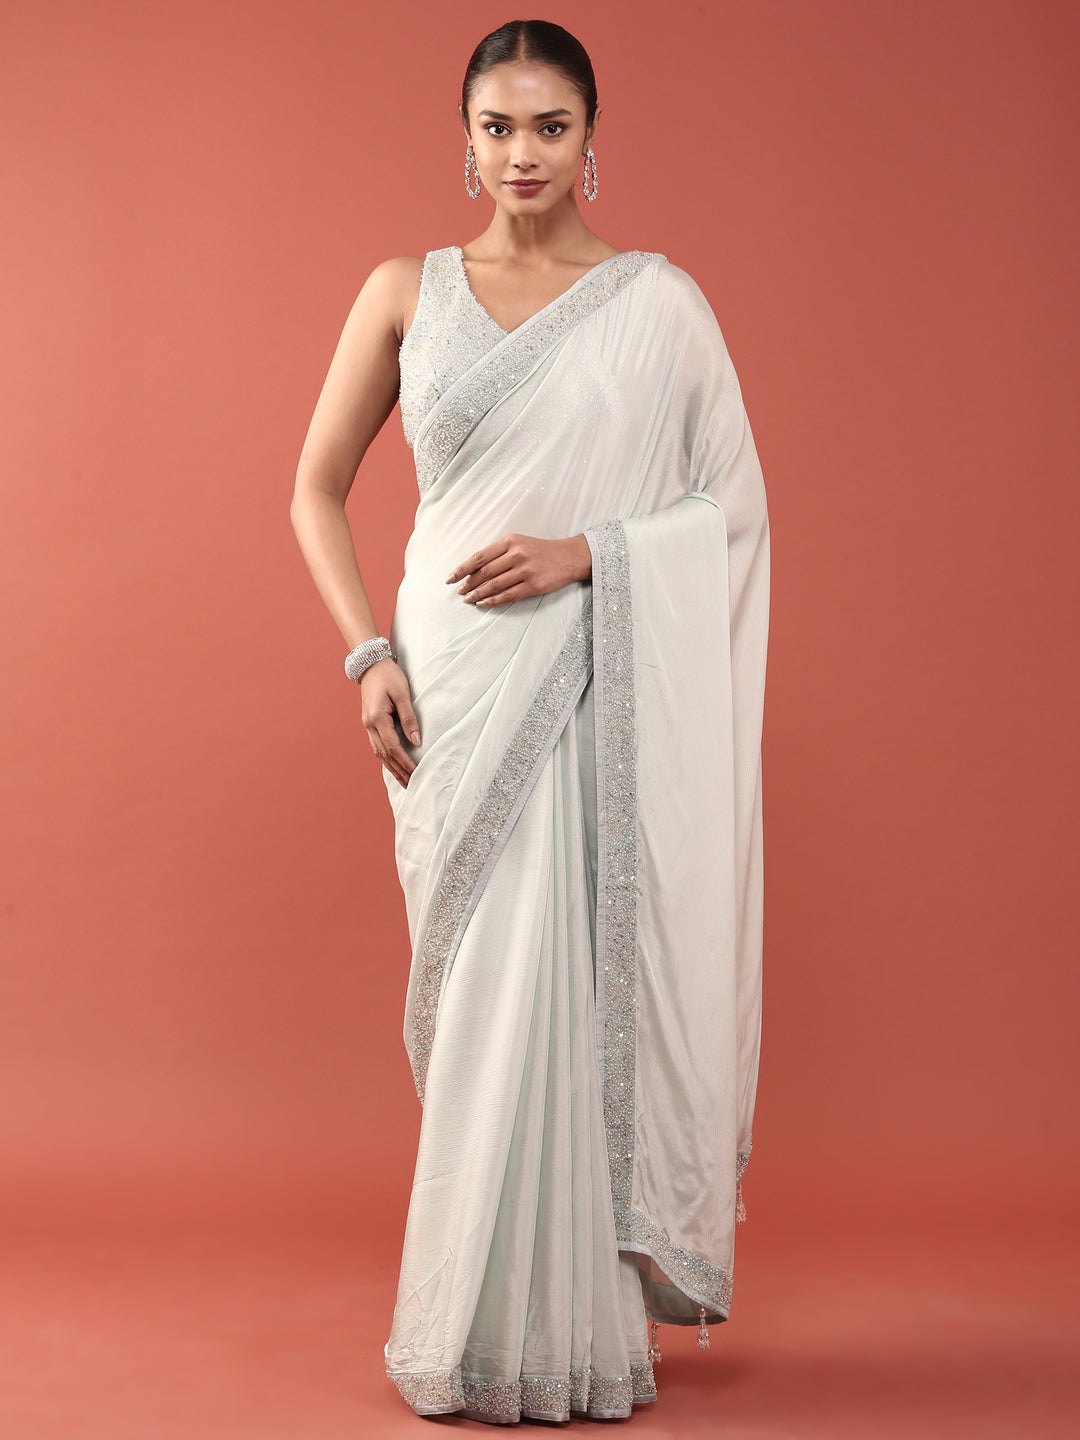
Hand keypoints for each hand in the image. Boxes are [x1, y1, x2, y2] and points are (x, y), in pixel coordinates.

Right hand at [359, 658, 420, 788]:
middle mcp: (369, 725)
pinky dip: (386, 758)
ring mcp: (367, 725)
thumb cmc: (389, 676)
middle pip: (384, 754)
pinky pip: (377, 745)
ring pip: (379, 752)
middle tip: (411, 785)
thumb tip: (416, 741)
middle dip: (398, 771)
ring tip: (404, 781)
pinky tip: (393, 765)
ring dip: (392, 767)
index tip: (416, 772)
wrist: (370, 665)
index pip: (392, 746)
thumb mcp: (402, 694)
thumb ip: (409, 718)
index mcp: (376, 718)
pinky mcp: (369, 723)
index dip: (404, 761)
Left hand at [445, 533, 590, 606]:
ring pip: (494, 585)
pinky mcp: (533, 585)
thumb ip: (499, 552)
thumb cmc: (541, 550)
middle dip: (468, 583)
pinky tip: (483, 603)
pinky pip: (508, 595)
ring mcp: (525, 570)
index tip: (451, 577)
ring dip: (477, 593)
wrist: (570, 556)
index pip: (479, 556)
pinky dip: (493, 600)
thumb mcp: (519, 543)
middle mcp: (516, 554)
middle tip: (459, 591)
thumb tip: (474, 569)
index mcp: (510, 541)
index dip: (463, 569)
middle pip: (484, 572)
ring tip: (468, 599)